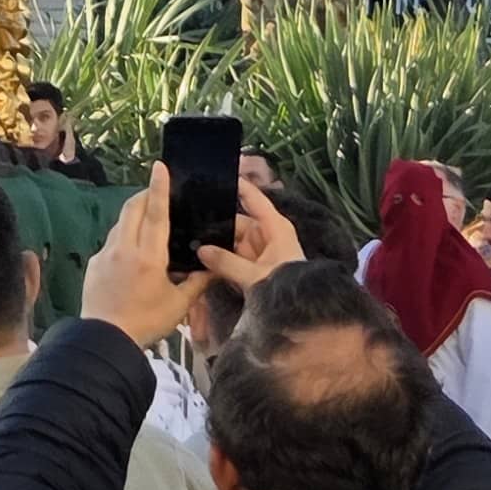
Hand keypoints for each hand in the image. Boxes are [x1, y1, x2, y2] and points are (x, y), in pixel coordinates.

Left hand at [80, 178, 211, 346]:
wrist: (105, 338)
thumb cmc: (147, 322)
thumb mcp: (178, 305)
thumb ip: (197, 283)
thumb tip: (213, 267)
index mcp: (149, 256)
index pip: (156, 213)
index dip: (159, 187)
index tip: (160, 166)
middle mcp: (125, 248)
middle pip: (133, 208)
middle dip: (145, 195)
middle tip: (157, 190)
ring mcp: (106, 254)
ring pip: (120, 223)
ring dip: (134, 215)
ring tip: (147, 221)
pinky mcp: (95, 264)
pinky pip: (111, 242)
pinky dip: (123, 237)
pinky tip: (131, 252)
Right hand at [195, 174, 299, 290]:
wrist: (303, 316)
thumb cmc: (286, 288)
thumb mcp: (255, 276)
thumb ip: (226, 262)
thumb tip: (200, 250)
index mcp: (274, 227)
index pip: (253, 199)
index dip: (238, 185)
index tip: (217, 173)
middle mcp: (266, 235)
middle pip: (236, 221)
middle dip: (216, 225)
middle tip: (188, 223)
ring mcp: (259, 252)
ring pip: (231, 241)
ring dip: (215, 245)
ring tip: (188, 241)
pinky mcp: (253, 268)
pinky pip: (232, 257)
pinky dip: (220, 260)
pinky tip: (198, 259)